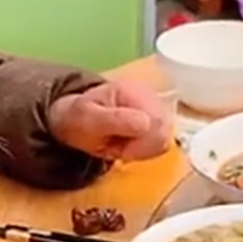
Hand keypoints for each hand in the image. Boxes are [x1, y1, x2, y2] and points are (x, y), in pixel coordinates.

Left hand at [47, 80, 173, 161]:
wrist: (79, 117)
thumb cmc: (81, 118)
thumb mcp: (88, 118)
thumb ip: (115, 120)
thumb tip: (146, 123)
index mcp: (133, 91)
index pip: (156, 124)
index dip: (138, 145)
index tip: (116, 148)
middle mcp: (151, 96)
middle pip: (163, 134)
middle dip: (138, 149)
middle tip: (116, 146)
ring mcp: (157, 108)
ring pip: (164, 142)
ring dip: (140, 150)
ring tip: (121, 143)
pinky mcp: (159, 121)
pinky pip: (161, 144)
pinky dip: (144, 150)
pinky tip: (129, 144)